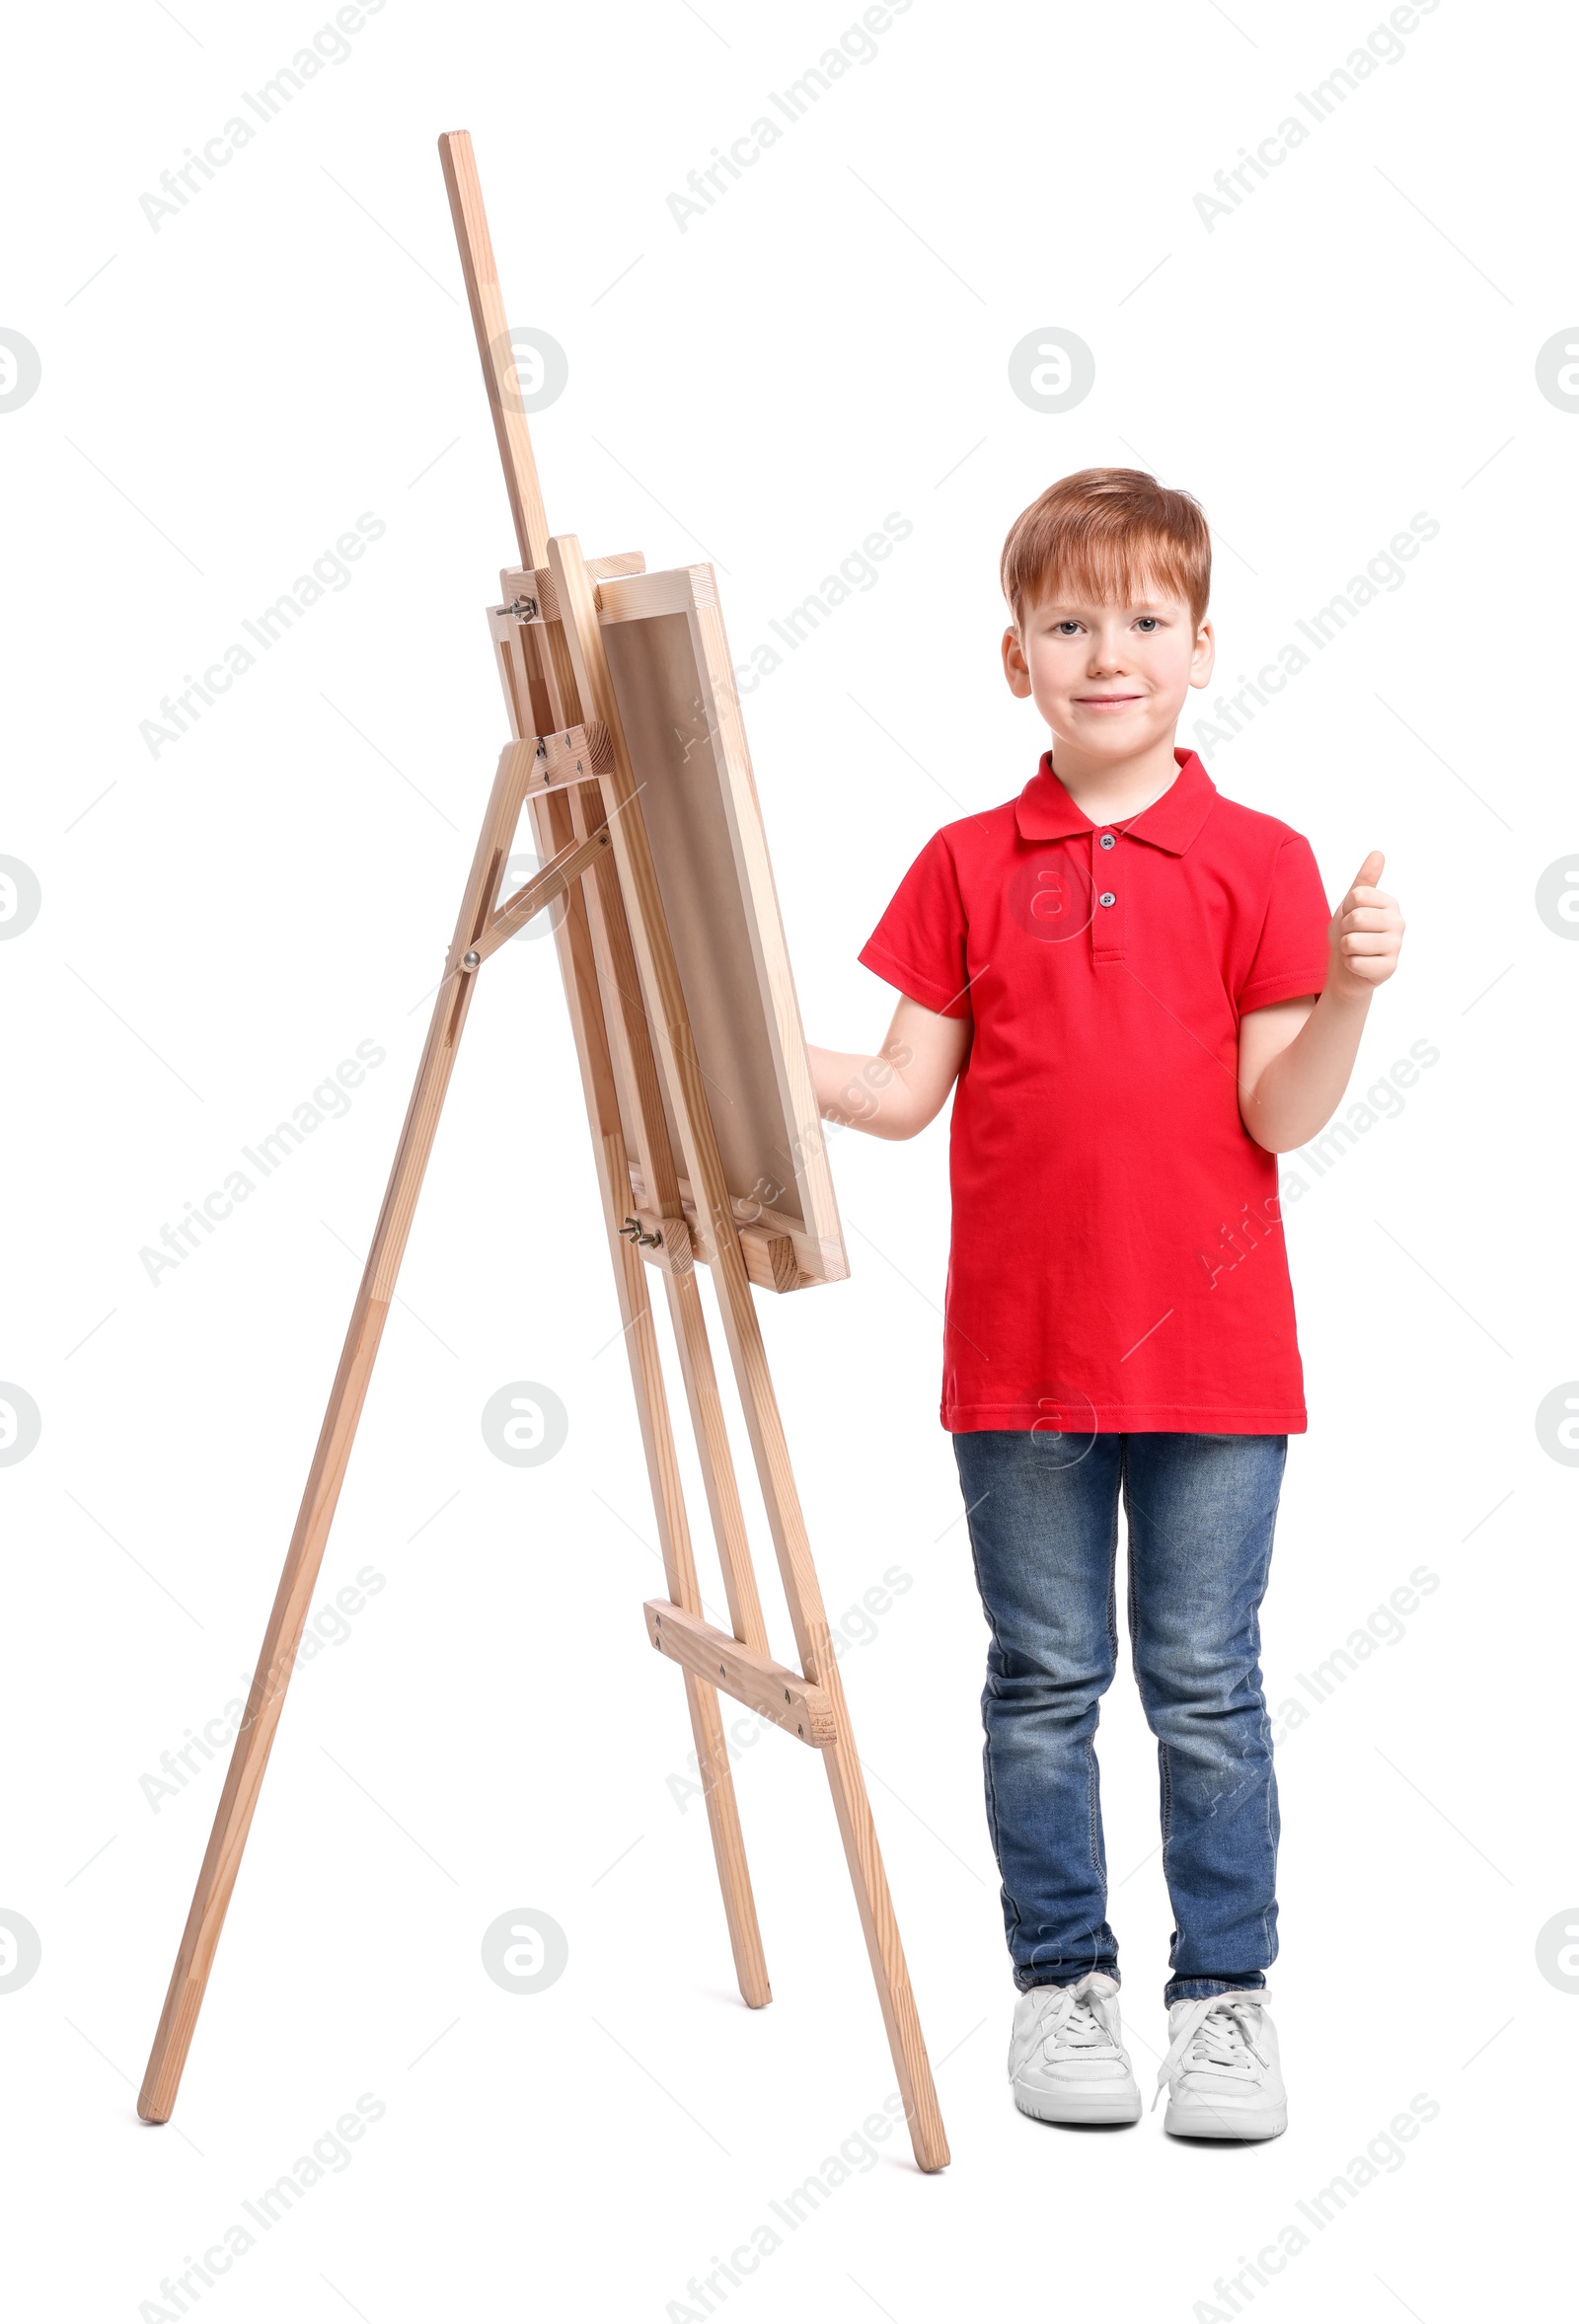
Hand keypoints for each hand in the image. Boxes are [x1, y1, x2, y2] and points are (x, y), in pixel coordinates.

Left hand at [1327, 849, 1403, 998]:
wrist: (1347, 968)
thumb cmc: (1350, 932)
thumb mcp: (1352, 903)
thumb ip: (1364, 879)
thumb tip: (1378, 853)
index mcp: (1390, 903)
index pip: (1357, 896)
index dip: (1345, 909)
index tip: (1351, 917)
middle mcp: (1398, 922)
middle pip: (1355, 918)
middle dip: (1344, 930)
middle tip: (1351, 936)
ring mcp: (1396, 946)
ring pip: (1353, 941)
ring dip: (1346, 948)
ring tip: (1355, 950)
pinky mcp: (1389, 968)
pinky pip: (1355, 962)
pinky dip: (1350, 964)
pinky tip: (1359, 965)